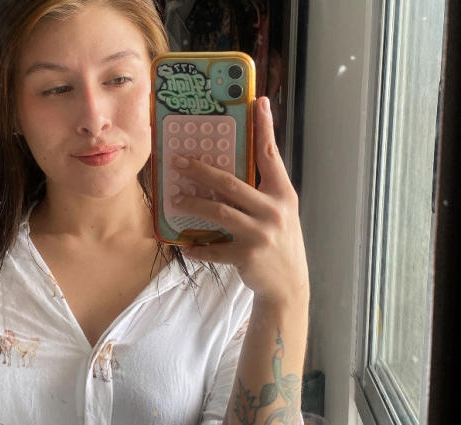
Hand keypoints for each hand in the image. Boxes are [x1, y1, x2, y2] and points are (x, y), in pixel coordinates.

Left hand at [170, 97, 308, 307]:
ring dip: (192, 204)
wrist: (288, 285)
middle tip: (178, 162)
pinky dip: (198, 247)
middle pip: (230, 183)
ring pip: (218, 211)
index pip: (271, 155)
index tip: (258, 101)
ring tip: (174, 200)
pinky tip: (187, 246)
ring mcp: (261, 234)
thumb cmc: (280, 243)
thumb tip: (227, 174)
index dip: (265, 127)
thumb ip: (261, 193)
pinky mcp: (247, 256)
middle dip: (201, 170)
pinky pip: (214, 248)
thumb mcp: (280, 213)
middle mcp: (274, 210)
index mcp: (283, 194)